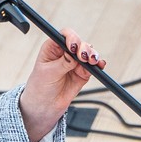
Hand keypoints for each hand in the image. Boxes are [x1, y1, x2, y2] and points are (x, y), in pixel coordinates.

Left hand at [19, 27, 105, 141]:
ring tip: (93, 61)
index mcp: (52, 48)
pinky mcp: (83, 72)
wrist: (45, 105)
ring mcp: (75, 62)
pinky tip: (100, 65)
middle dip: (84, 48)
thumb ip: (62, 63)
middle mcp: (65, 52)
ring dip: (92, 55)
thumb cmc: (40, 86)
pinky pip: (93, 66)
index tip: (74, 46)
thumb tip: (73, 54)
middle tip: (83, 57)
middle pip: (79, 43)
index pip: (64, 36)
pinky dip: (98, 64)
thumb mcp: (48, 73)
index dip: (71, 37)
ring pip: (88, 53)